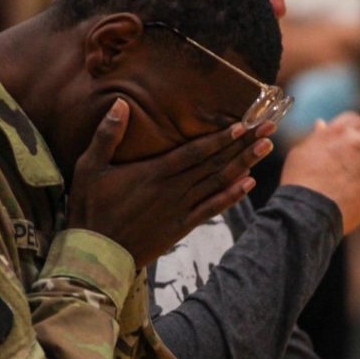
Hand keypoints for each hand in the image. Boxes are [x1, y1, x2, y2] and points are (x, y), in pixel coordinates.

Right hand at [68, 99, 270, 267]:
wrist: (96, 255)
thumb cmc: (89, 208)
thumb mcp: (89, 167)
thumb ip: (107, 135)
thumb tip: (121, 103)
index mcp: (155, 172)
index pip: (195, 151)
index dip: (222, 138)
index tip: (244, 124)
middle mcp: (173, 189)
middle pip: (216, 163)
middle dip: (244, 144)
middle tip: (269, 126)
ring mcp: (179, 209)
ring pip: (219, 183)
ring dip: (245, 164)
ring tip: (266, 147)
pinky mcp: (180, 227)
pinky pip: (212, 209)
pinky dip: (232, 196)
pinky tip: (249, 184)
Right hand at [279, 112, 359, 235]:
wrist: (309, 211)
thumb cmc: (299, 180)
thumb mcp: (301, 153)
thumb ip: (317, 137)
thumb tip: (322, 125)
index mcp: (339, 132)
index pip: (354, 120)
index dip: (349, 130)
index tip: (343, 140)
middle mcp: (359, 144)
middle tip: (354, 157)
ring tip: (347, 183)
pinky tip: (349, 196)